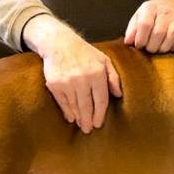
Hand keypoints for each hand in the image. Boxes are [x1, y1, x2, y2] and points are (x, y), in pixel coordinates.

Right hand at [28, 19, 121, 133]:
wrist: (59, 43)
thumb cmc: (84, 52)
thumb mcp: (104, 60)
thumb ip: (113, 77)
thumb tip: (118, 95)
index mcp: (97, 74)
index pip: (100, 100)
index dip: (100, 114)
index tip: (99, 123)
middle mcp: (82, 79)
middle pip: (87, 106)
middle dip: (88, 120)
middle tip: (89, 130)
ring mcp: (67, 82)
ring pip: (75, 106)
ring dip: (79, 118)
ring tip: (82, 125)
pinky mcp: (55, 84)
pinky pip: (63, 103)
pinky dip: (67, 112)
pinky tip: (71, 118)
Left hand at [124, 0, 173, 52]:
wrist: (172, 4)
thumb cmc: (151, 15)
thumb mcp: (138, 17)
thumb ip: (132, 29)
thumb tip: (128, 42)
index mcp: (150, 8)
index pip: (145, 24)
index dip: (140, 38)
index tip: (138, 46)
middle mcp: (164, 12)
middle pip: (159, 32)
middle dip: (152, 46)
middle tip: (148, 49)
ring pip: (172, 35)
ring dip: (164, 47)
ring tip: (158, 49)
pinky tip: (169, 45)